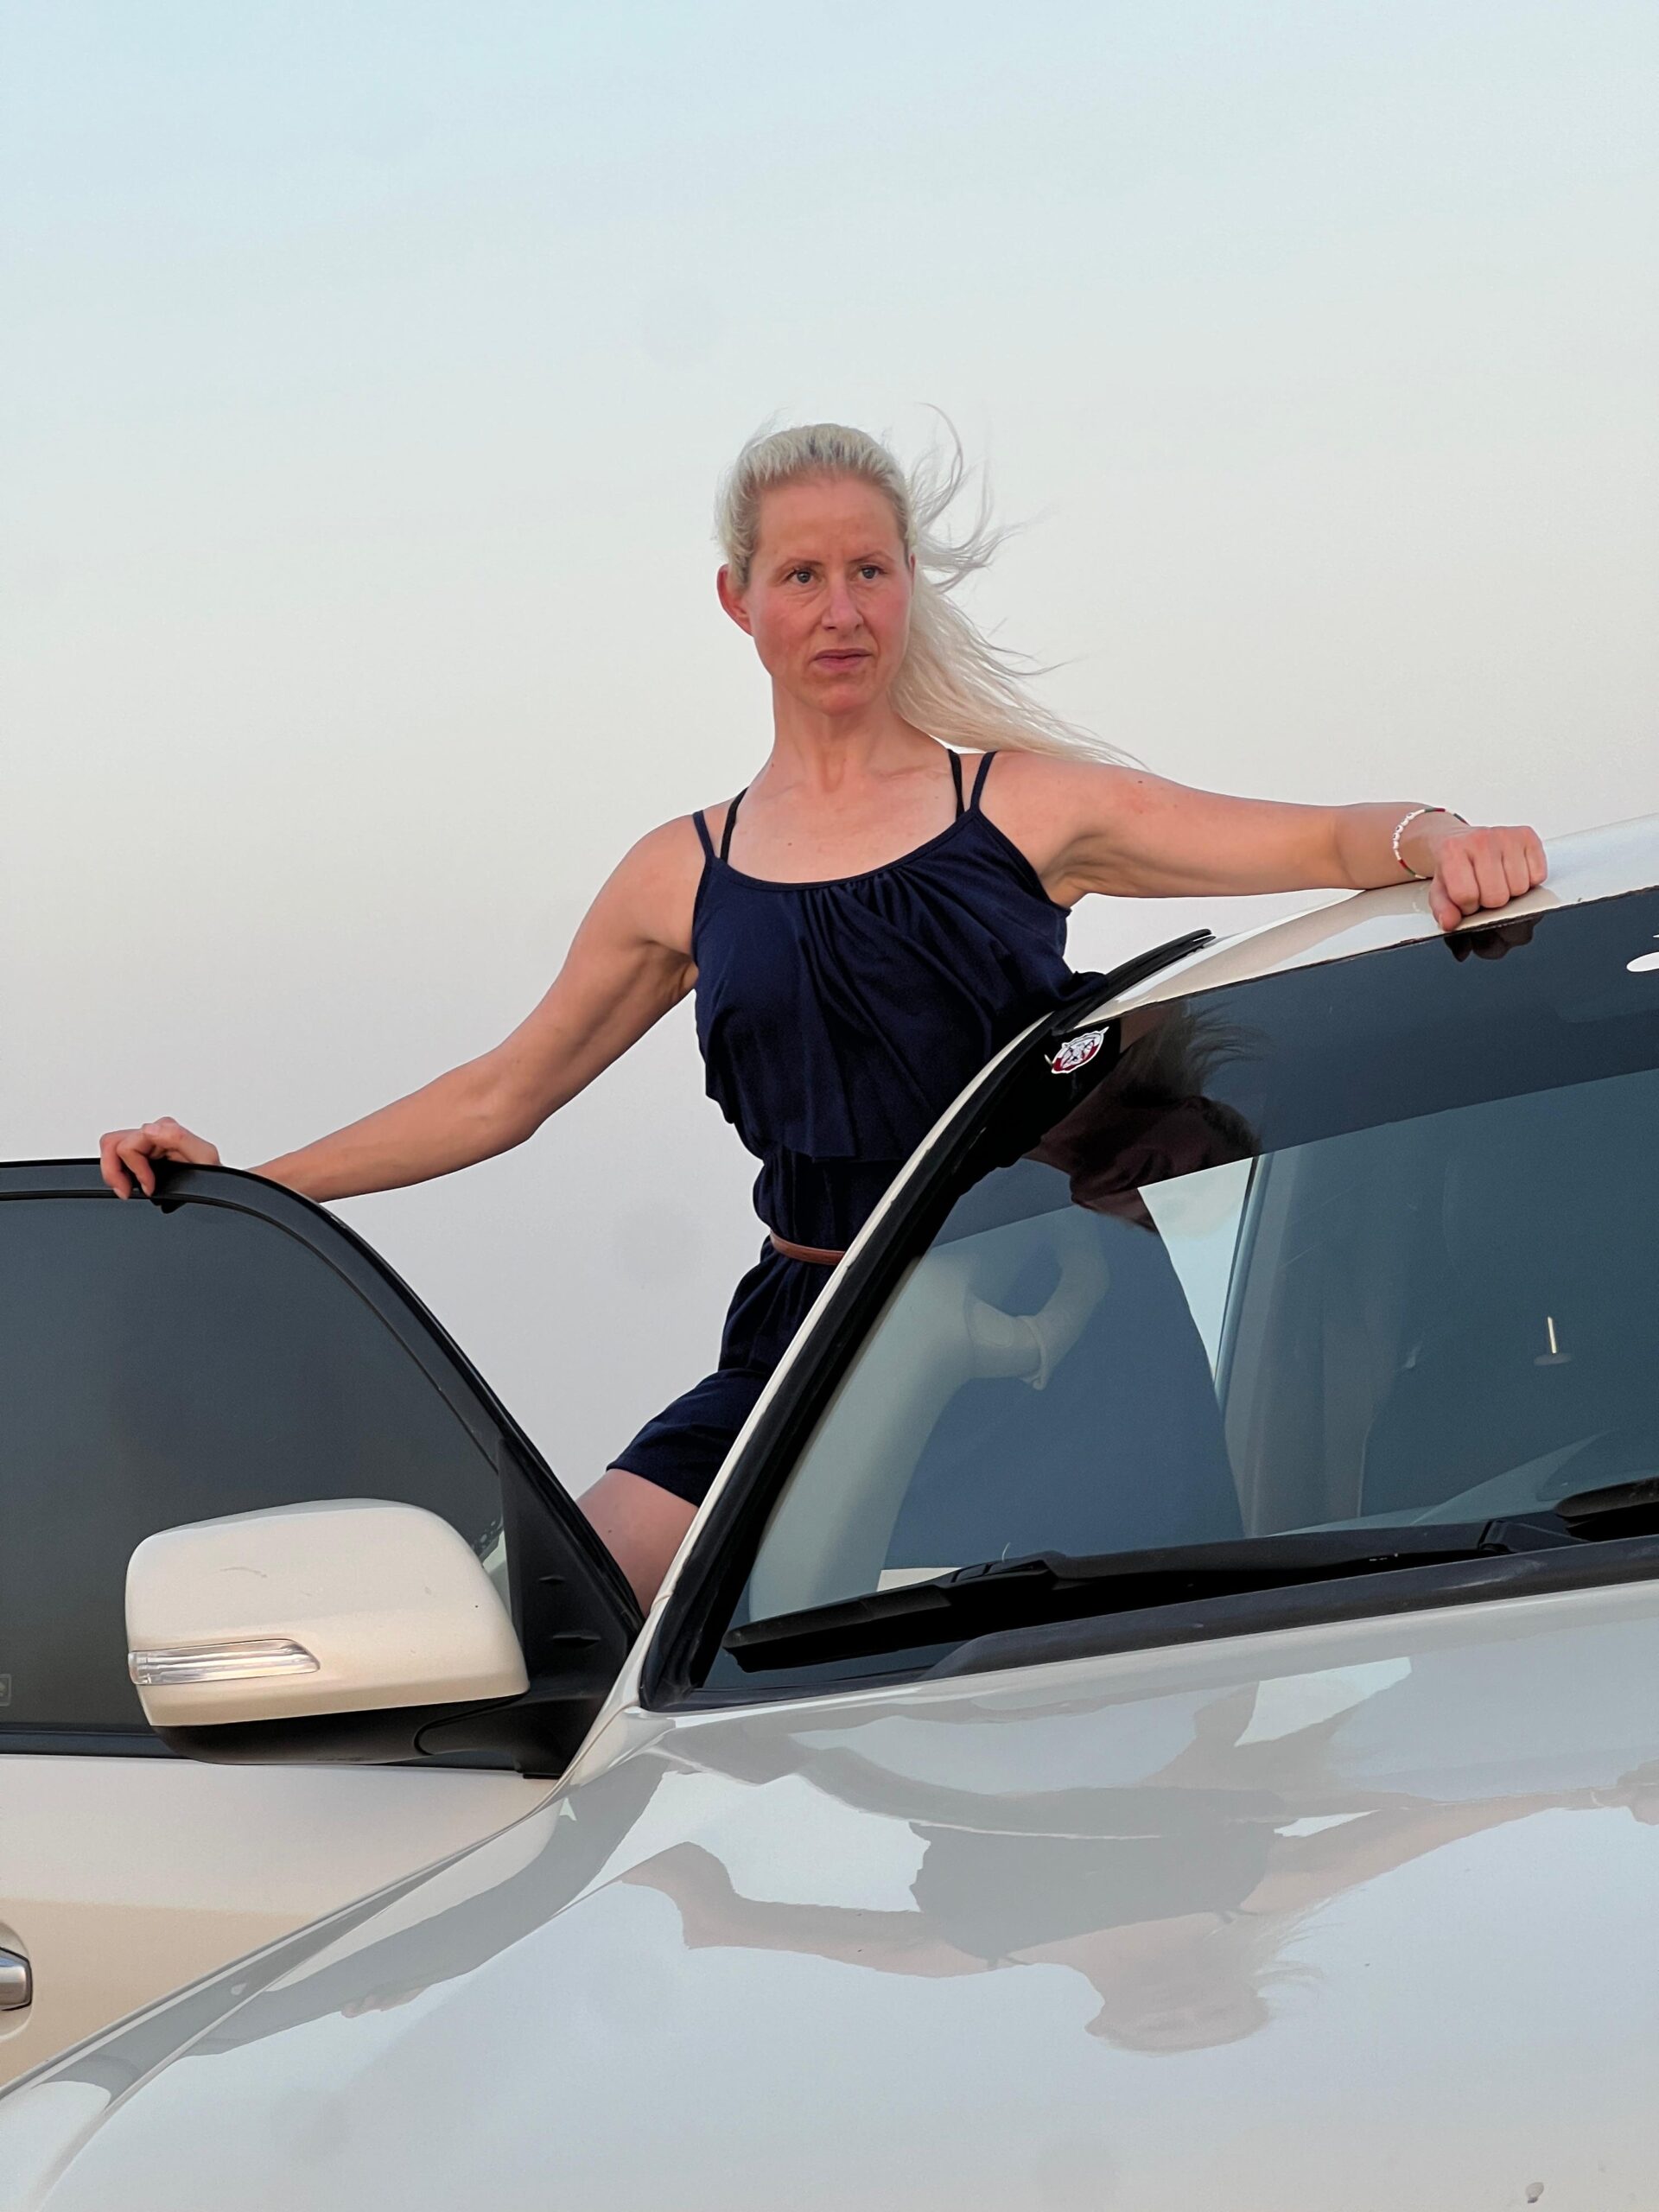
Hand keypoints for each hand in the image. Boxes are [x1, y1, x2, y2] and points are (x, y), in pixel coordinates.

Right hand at [98, 1117, 220, 1198]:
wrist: (221, 1185)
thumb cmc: (216, 1173)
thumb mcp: (205, 1157)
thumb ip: (178, 1138)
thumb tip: (148, 1130)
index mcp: (166, 1130)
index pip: (127, 1144)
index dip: (134, 1170)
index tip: (149, 1187)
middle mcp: (155, 1132)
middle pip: (113, 1143)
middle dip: (114, 1170)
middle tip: (127, 1190)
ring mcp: (149, 1141)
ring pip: (113, 1149)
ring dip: (117, 1172)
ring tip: (132, 1189)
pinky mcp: (146, 1152)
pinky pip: (121, 1157)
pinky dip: (122, 1173)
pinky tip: (138, 1184)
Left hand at [1403, 818, 1547, 933]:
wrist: (1461, 840)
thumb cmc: (1454, 864)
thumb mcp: (1439, 888)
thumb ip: (1442, 908)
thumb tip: (1450, 922)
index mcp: (1453, 851)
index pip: (1467, 895)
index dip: (1468, 905)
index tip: (1467, 897)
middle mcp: (1481, 840)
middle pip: (1497, 896)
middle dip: (1490, 901)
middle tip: (1483, 889)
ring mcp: (1506, 836)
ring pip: (1520, 888)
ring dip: (1510, 891)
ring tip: (1497, 880)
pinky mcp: (1528, 836)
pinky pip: (1538, 876)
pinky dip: (1528, 880)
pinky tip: (1512, 872)